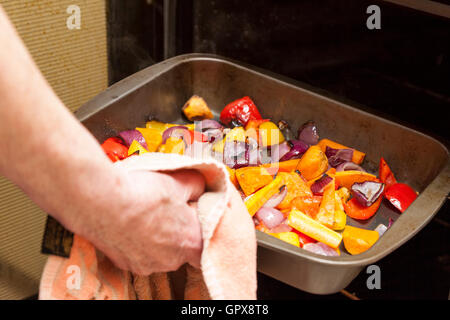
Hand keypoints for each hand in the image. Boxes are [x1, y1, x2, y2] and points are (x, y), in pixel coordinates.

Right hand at [63, 167, 205, 274]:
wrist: (99, 200)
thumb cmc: (141, 193)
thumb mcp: (179, 181)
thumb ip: (198, 186)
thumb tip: (201, 188)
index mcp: (190, 242)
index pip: (206, 246)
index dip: (202, 230)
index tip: (194, 216)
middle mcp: (170, 260)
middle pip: (183, 249)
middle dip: (178, 231)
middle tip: (170, 209)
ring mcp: (146, 264)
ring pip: (160, 253)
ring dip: (157, 237)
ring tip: (147, 213)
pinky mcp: (124, 263)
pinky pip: (138, 253)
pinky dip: (136, 241)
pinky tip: (130, 221)